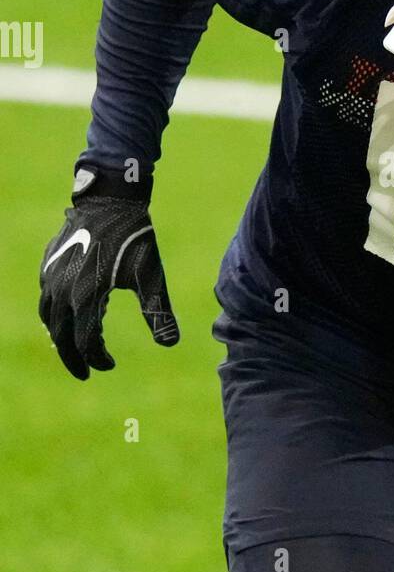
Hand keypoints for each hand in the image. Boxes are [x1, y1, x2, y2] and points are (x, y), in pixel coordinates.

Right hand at [39, 168, 179, 379]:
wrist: (109, 199)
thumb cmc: (133, 237)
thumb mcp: (150, 275)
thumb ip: (158, 311)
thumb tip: (171, 344)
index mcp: (85, 296)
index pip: (85, 342)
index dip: (97, 359)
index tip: (109, 366)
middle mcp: (61, 289)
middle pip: (60, 336)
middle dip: (73, 358)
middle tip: (86, 372)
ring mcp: (50, 276)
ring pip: (48, 317)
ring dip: (61, 336)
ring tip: (76, 348)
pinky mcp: (48, 263)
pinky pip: (45, 297)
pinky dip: (55, 313)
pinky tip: (68, 315)